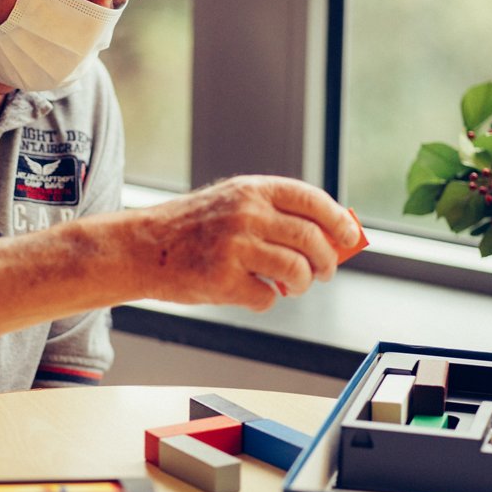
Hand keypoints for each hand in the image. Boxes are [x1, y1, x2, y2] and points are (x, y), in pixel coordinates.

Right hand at [131, 175, 362, 310]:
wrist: (141, 247)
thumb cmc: (190, 229)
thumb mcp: (231, 204)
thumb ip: (273, 214)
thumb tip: (326, 238)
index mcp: (251, 190)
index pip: (311, 200)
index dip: (337, 220)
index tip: (350, 236)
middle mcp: (246, 214)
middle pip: (311, 239)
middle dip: (326, 261)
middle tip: (324, 272)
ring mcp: (234, 247)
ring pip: (296, 271)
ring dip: (300, 284)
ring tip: (290, 286)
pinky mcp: (222, 280)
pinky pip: (266, 297)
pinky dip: (265, 301)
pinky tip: (250, 293)